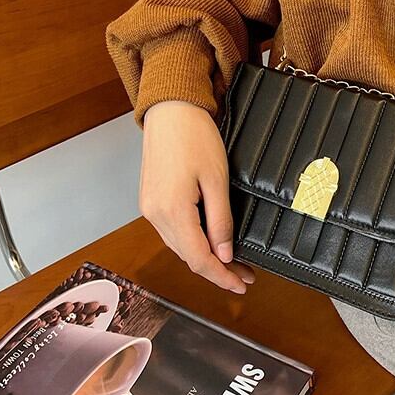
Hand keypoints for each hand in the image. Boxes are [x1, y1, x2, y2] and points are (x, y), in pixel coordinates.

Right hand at [139, 100, 254, 293]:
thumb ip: (220, 221)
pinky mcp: (150, 200)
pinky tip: (210, 242)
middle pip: (188, 257)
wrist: (171, 110)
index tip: (241, 284)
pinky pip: (172, 231)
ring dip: (205, 257)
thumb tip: (224, 254)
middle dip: (218, 269)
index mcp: (172, 211)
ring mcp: (149, 208)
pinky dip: (192, 241)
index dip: (221, 276)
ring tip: (233, 261)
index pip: (199, 259)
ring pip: (179, 246)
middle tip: (244, 275)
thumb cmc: (195, 137)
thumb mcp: (217, 180)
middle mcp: (155, 215)